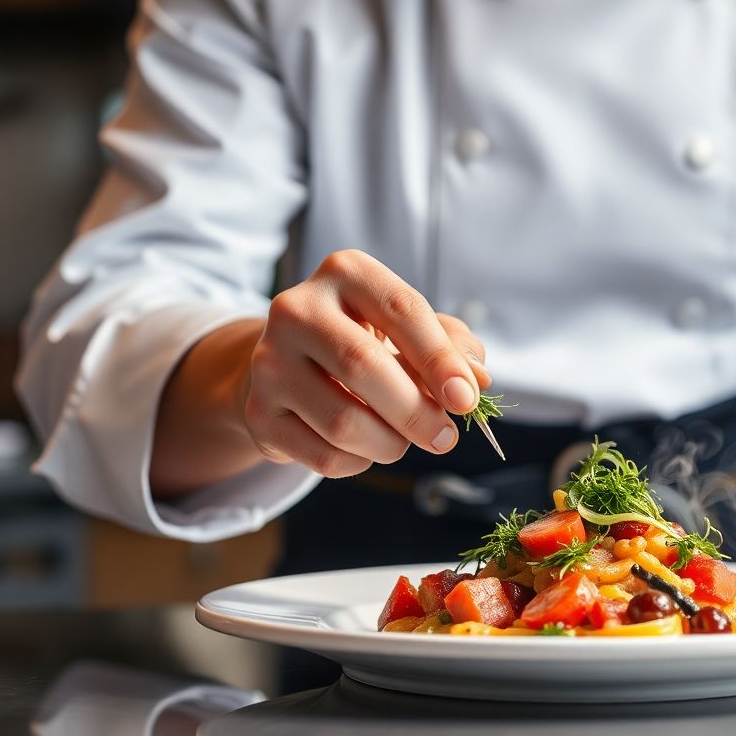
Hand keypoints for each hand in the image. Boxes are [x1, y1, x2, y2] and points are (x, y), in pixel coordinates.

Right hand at [150, 250, 489, 493]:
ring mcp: (269, 362)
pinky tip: (366, 447)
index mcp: (345, 273)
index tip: (466, 399)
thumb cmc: (366, 341)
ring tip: (403, 439)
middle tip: (444, 437)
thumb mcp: (412, 330)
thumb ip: (452, 347)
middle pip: (364, 367)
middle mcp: (297, 309)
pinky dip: (360, 462)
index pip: (402, 311)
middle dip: (416, 411)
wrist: (292, 366)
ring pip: (343, 421)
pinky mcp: (259, 413)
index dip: (439, 360)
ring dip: (390, 443)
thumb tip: (476, 380)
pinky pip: (324, 455)